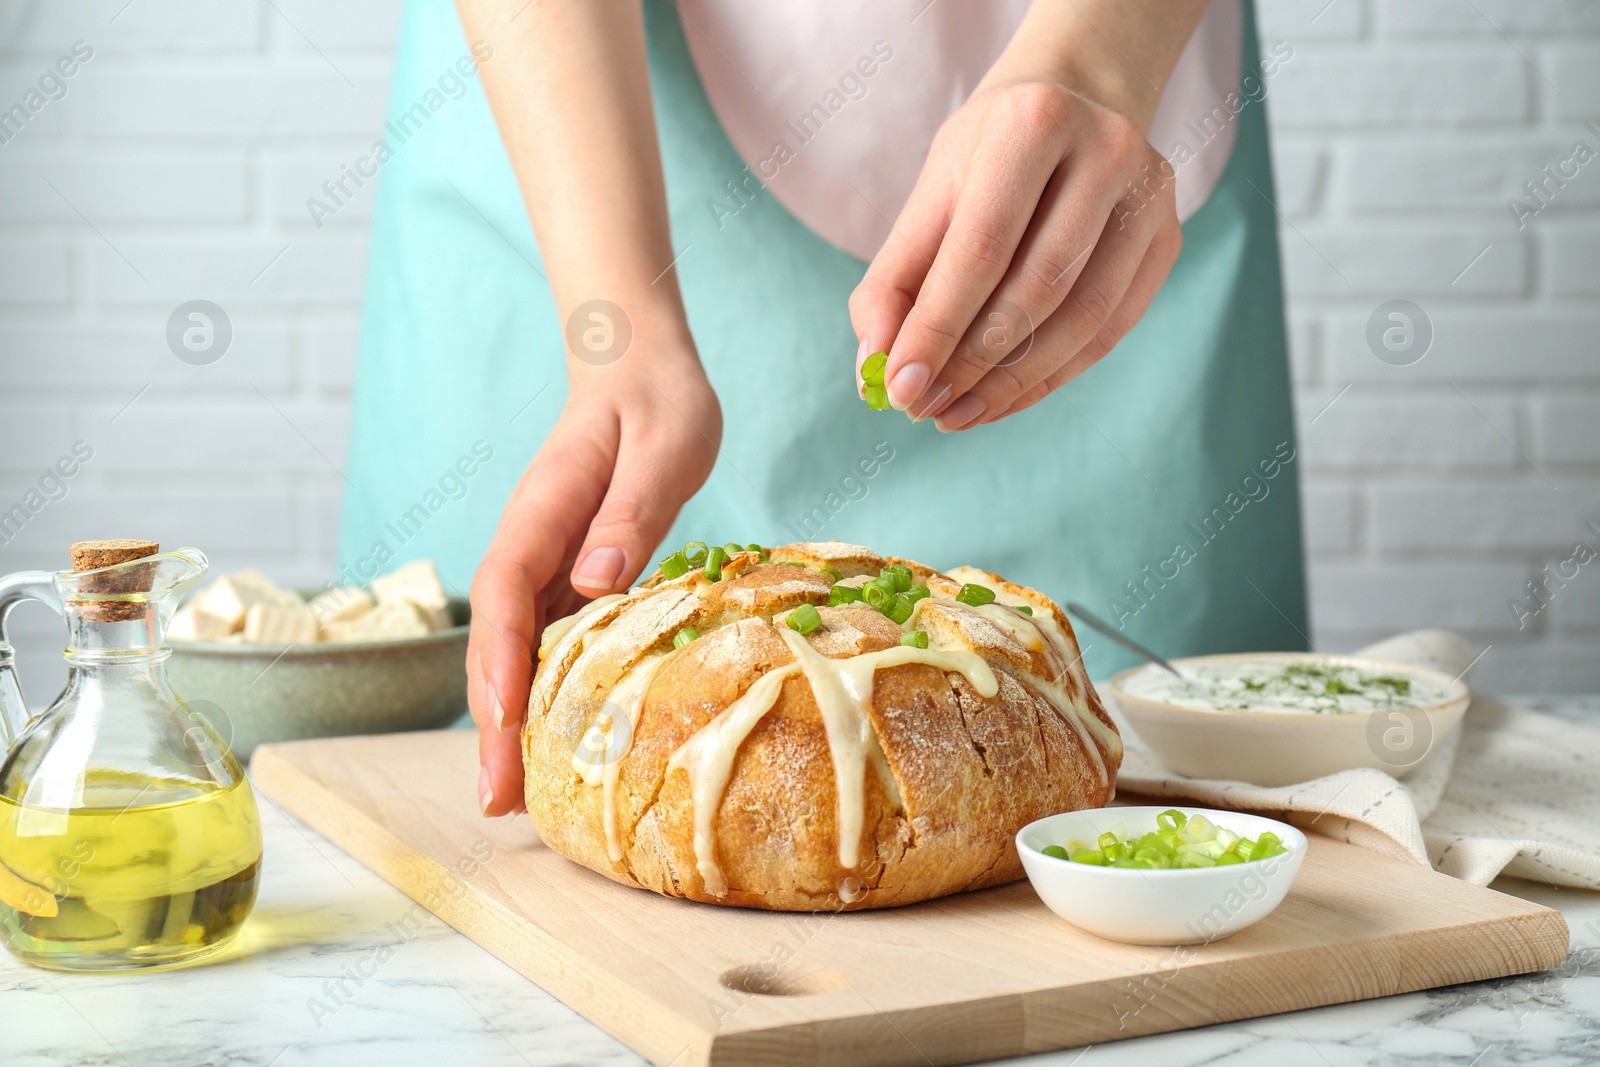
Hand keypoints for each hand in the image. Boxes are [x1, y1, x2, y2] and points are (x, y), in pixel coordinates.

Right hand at [467, 333, 720, 815]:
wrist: (638, 364)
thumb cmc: (658, 399)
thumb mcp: (665, 444)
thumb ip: (632, 511)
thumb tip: (594, 583)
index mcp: (544, 511)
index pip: (506, 594)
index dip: (500, 664)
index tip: (503, 727)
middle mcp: (531, 543)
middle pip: (497, 641)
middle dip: (492, 721)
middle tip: (499, 800)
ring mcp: (545, 561)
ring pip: (515, 651)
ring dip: (510, 721)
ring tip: (515, 799)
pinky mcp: (567, 573)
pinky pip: (546, 642)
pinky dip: (542, 694)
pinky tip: (554, 742)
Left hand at [850, 79, 1181, 429]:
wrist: (1076, 98)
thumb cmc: (988, 156)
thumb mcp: (932, 193)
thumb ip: (894, 279)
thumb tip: (876, 365)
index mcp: (1032, 122)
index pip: (981, 248)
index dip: (937, 327)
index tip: (900, 387)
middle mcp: (1105, 150)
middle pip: (1037, 288)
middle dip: (972, 363)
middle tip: (925, 408)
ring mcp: (1148, 195)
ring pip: (1083, 320)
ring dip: (1013, 383)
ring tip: (957, 413)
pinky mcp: (1169, 237)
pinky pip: (1111, 331)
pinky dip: (1051, 377)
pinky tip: (1003, 398)